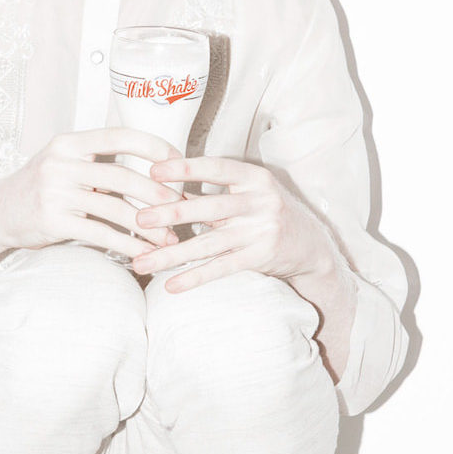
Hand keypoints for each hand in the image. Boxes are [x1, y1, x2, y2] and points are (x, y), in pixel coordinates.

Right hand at [0, 128, 185, 257]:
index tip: (179, 162)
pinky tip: (144, 254)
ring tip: (170, 238)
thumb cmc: (41, 187)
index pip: (119, 136)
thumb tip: (152, 169)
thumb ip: (98, 161)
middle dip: (158, 193)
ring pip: (115, 208)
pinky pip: (100, 234)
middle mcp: (61, 163)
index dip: (153, 147)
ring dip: (148, 226)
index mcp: (69, 142)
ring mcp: (55, 192)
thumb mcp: (64, 162)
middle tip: (182, 207)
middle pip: (122, 176)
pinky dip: (127, 245)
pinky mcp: (53, 221)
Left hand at [130, 156, 338, 291]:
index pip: (216, 168)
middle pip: (208, 207)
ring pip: (208, 243)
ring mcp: (262, 231)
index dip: (185, 168)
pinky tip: (171, 285)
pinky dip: (194, 277)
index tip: (154, 171)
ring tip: (142, 263)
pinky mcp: (262, 257)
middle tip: (139, 219)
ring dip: (171, 254)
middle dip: (170, 213)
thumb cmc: (269, 213)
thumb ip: (215, 191)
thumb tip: (165, 187)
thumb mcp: (250, 194)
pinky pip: (221, 268)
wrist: (312, 247)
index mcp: (254, 178)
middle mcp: (260, 201)